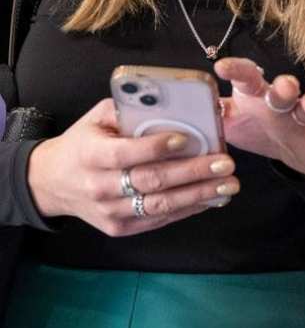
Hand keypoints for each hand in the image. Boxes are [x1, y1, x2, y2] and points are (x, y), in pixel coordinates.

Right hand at [26, 99, 238, 235]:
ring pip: (159, 205)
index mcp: (89, 155)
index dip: (155, 147)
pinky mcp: (120, 228)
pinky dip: (188, 209)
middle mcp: (98, 187)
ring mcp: (109, 212)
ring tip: (229, 184)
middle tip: (226, 163)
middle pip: (150, 181)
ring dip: (199, 195)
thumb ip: (128, 108)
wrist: (53, 183)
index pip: (125, 153)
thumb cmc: (84, 142)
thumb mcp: (96, 118)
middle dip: (193, 172)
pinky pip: (159, 220)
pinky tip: (212, 198)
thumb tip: (168, 99)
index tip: (185, 139)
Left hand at [213, 57, 304, 175]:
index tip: (221, 68)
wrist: (293, 150)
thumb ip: (211, 112)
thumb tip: (181, 107)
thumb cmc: (257, 127)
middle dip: (283, 86)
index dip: (237, 70)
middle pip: (284, 88)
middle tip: (280, 87)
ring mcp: (303, 119)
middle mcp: (282, 102)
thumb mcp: (230, 121)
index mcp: (257, 96)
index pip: (247, 77)